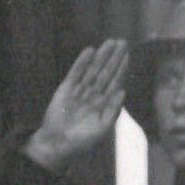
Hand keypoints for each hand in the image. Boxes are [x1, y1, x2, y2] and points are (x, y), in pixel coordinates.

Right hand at [24, 39, 130, 170]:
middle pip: (106, 72)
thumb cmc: (82, 141)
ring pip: (93, 69)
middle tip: (122, 42)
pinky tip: (89, 51)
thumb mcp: (102, 128)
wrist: (58, 143)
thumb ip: (113, 110)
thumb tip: (123, 91)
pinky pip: (76, 72)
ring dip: (101, 56)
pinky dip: (82, 62)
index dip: (121, 68)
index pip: (115, 81)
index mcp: (104, 103)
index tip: (127, 55)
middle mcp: (93, 94)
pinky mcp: (66, 88)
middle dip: (114, 57)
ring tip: (109, 42)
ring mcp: (80, 90)